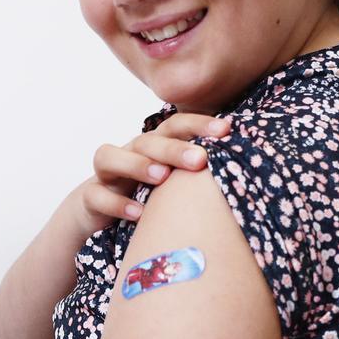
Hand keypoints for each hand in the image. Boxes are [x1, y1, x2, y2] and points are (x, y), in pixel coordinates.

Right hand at [68, 114, 229, 242]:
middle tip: (200, 160)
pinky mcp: (90, 198)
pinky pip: (96, 195)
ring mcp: (106, 175)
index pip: (174, 126)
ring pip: (109, 157)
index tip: (227, 129)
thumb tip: (248, 169)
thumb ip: (196, 172)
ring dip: (137, 164)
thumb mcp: (172, 182)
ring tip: (162, 177)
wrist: (97, 214)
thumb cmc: (145, 195)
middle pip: (146, 141)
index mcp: (153, 147)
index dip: (198, 124)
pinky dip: (116, 203)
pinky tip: (139, 213)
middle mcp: (129, 154)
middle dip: (173, 148)